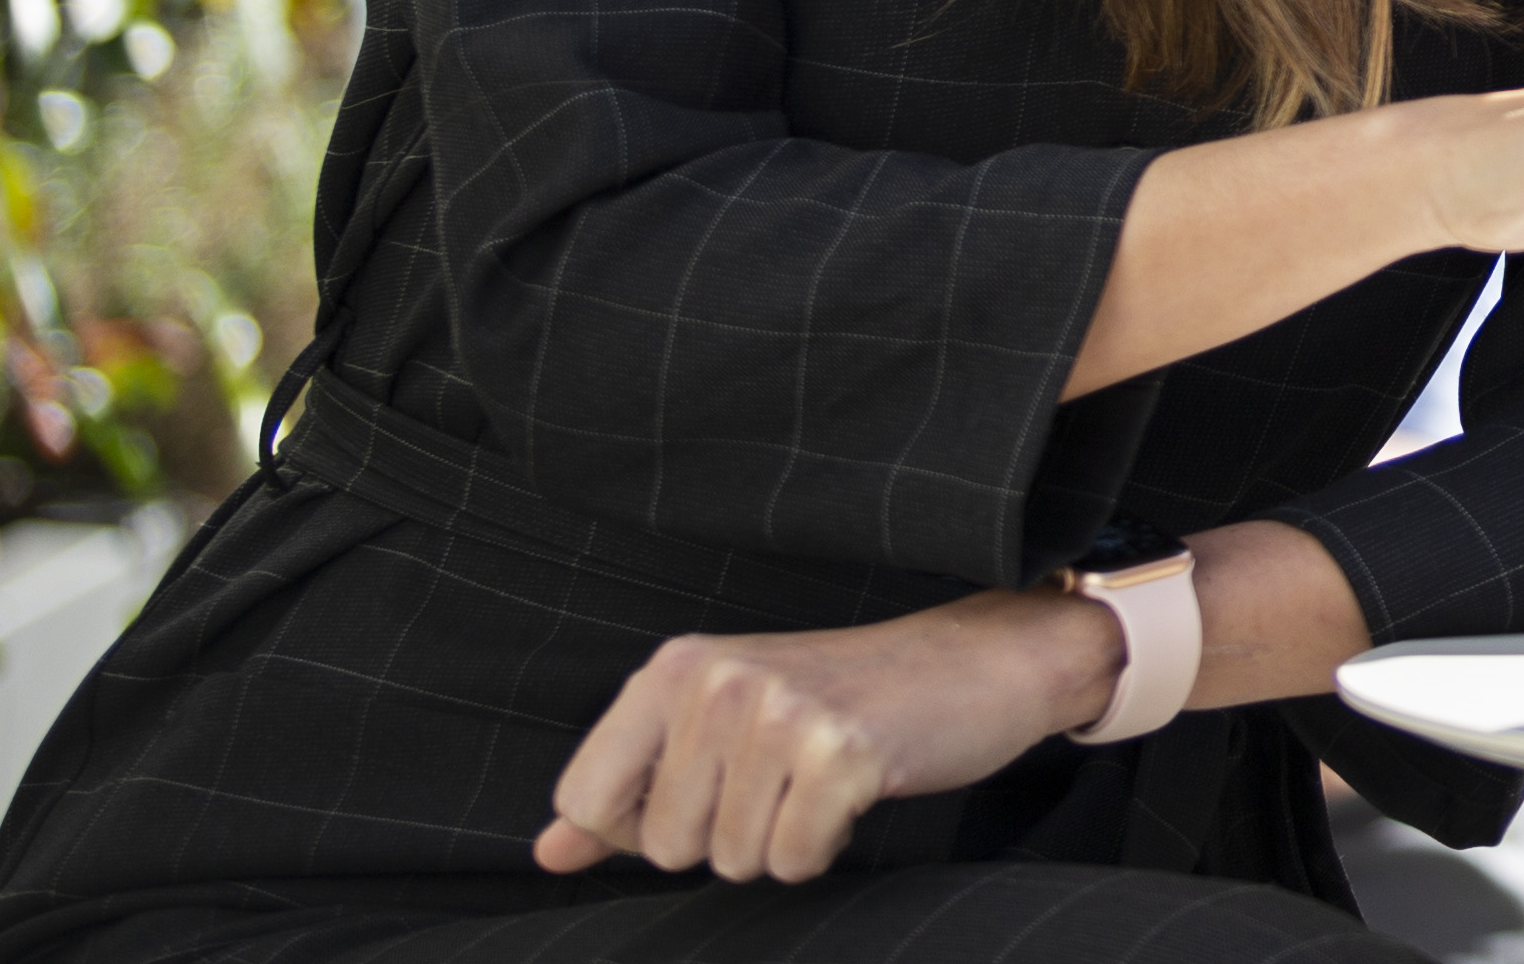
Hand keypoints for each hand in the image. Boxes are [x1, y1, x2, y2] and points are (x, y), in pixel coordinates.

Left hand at [537, 585, 1114, 881]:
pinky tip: (857, 790)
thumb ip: (627, 787)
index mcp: (676, 667)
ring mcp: (780, 713)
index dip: (641, 826)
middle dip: (725, 835)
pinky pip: (792, 861)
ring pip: (730, 860)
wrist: (976, 661)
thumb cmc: (843, 698)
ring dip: (780, 840)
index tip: (709, 789)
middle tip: (784, 775)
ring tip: (821, 779)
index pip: (586, 802)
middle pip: (661, 845)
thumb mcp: (723, 724)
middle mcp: (718, 680)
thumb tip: (548, 852)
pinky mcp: (840, 753)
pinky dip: (824, 846)